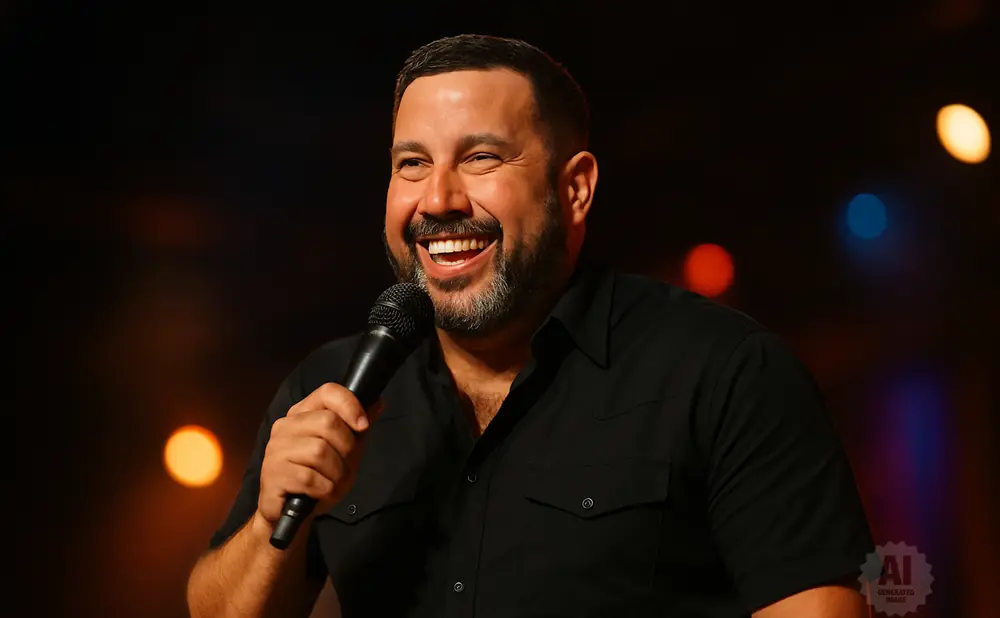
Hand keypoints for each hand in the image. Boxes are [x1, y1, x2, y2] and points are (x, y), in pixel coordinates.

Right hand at [257, 383, 383, 524]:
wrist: (291, 512)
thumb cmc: (319, 477)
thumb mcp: (345, 450)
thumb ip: (358, 426)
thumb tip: (377, 402)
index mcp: (303, 413)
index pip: (328, 392)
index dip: (350, 405)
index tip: (363, 426)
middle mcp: (285, 426)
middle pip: (328, 422)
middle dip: (346, 449)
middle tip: (343, 467)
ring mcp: (276, 449)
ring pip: (320, 452)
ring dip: (336, 474)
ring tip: (331, 483)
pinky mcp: (273, 473)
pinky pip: (310, 478)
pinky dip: (324, 489)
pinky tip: (319, 493)